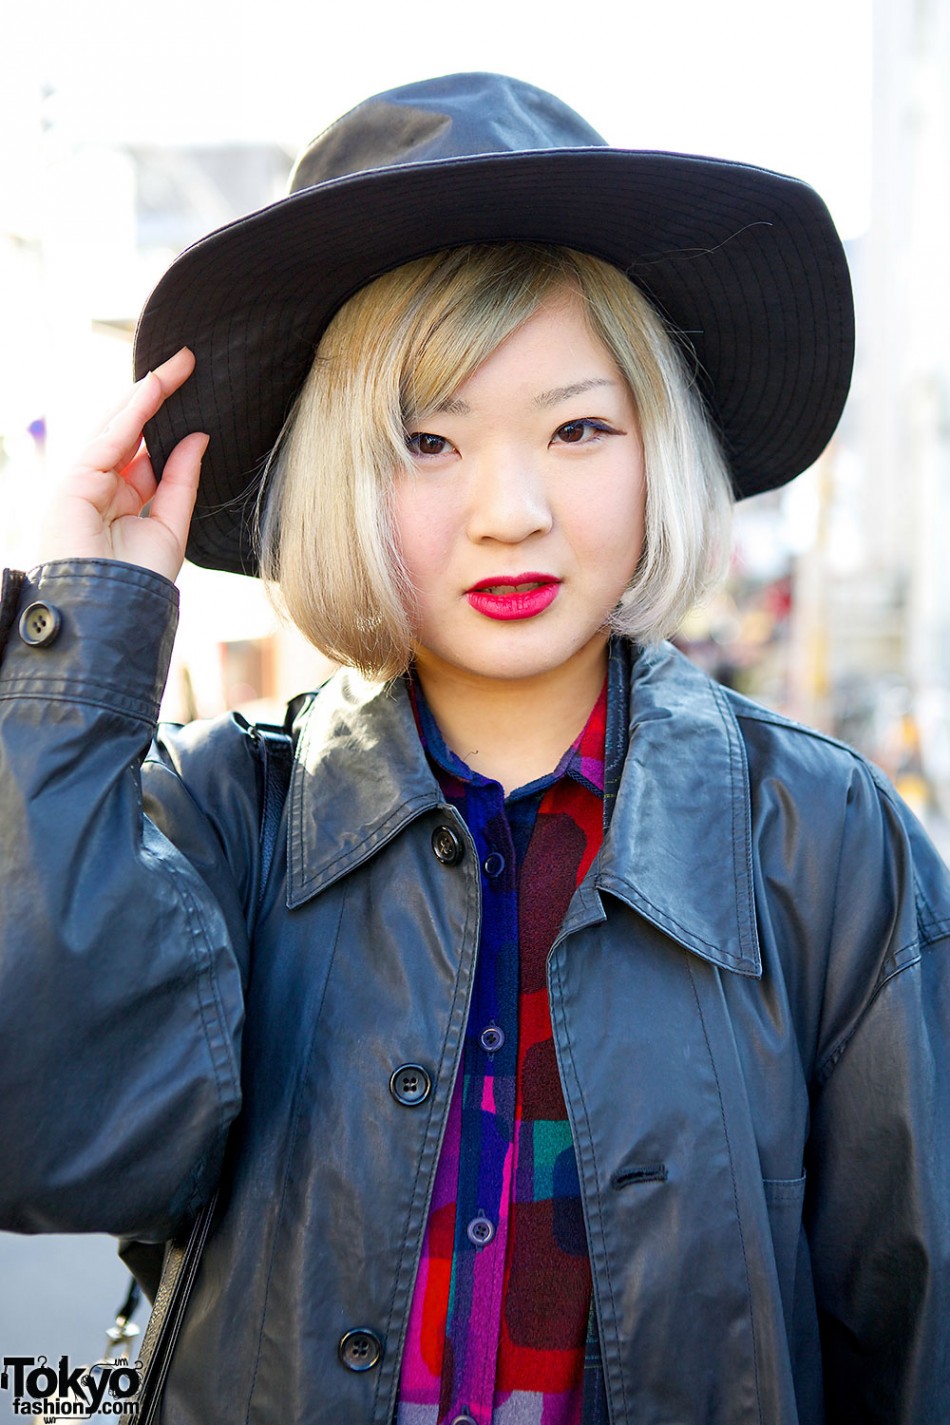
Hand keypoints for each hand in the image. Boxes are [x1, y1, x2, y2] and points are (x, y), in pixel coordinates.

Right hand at [38, 348, 207, 582]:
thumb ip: (181, 480)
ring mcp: (86, 481)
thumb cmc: (139, 580)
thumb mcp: (171, 524)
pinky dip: (134, 412)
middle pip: (134, 431)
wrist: (112, 610)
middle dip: (160, 396)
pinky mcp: (76, 479)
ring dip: (150, 392)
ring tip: (180, 364)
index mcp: (122, 500)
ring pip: (120, 427)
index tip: (197, 394)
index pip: (148, 450)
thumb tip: (199, 438)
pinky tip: (156, 388)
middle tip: (189, 362)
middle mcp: (102, 486)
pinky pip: (111, 438)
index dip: (170, 422)